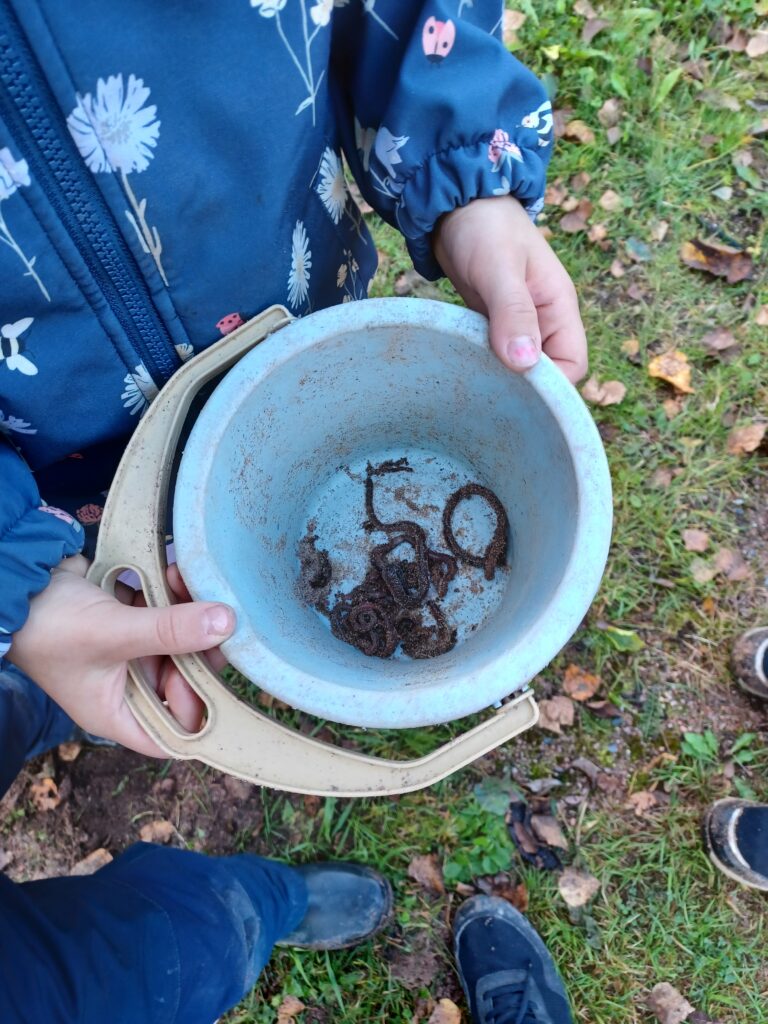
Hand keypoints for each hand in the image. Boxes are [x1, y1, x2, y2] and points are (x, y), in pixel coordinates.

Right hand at [8, 554, 234, 755]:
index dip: (201, 713)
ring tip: (194, 585)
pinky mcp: (129, 620)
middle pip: (185, 681)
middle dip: (203, 650)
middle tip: (220, 620)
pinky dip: (173, 596)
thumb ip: (171, 630)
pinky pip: (164, 615)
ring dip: (191, 615)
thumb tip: (227, 624)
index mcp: (118, 713)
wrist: (15, 579)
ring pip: (179, 642)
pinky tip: (176, 573)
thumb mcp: (114, 632)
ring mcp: (129, 653)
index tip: (217, 677)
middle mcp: (127, 688)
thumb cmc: (49, 624)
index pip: (175, 732)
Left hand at [432, 195, 587, 383]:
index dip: (553, 387)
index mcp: (559, 308)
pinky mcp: (493, 326)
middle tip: (490, 401)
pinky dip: (483, 368)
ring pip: (519, 369)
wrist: (456, 206)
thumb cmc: (484, 228)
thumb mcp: (500, 268)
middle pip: (547, 374)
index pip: (572, 365)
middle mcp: (544, 322)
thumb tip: (526, 362)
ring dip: (501, 381)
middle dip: (525, 390)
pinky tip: (462, 376)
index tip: (519, 397)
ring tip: (473, 392)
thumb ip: (514, 312)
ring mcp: (518, 325)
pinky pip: (495, 358)